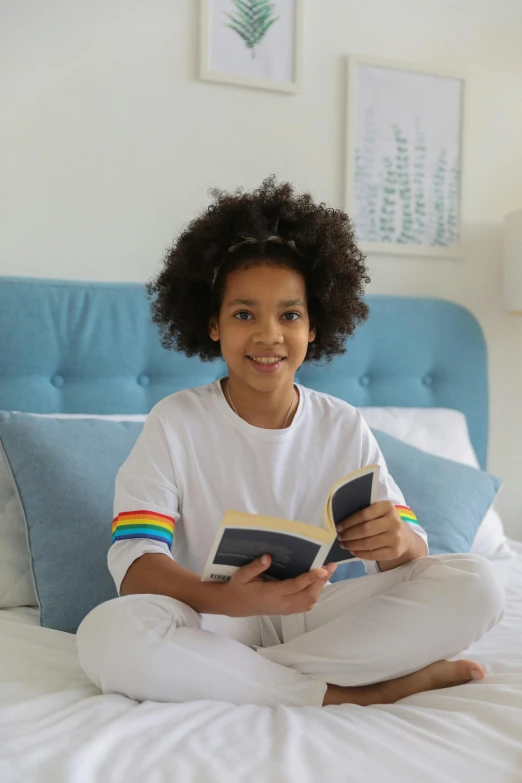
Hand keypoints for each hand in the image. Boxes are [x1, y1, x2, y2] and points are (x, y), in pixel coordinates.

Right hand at [221, 555, 337, 617]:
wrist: (232, 605)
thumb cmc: (237, 587)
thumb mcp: (241, 575)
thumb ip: (255, 567)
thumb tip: (268, 557)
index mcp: (270, 594)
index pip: (294, 586)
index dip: (310, 578)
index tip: (322, 570)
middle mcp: (280, 604)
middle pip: (307, 596)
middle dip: (321, 582)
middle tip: (330, 566)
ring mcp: (284, 609)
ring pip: (308, 602)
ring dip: (319, 588)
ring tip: (326, 572)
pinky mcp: (285, 611)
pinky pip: (304, 605)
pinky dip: (314, 595)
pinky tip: (316, 583)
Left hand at [335, 501, 416, 563]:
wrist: (404, 537)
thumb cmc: (385, 522)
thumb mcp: (379, 512)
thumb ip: (365, 513)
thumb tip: (342, 524)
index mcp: (388, 507)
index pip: (364, 514)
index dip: (349, 522)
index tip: (338, 527)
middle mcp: (394, 522)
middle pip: (365, 530)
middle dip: (349, 535)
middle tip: (340, 537)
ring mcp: (395, 538)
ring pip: (368, 543)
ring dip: (352, 545)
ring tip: (344, 545)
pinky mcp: (394, 552)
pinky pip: (373, 554)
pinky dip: (360, 553)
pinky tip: (353, 551)